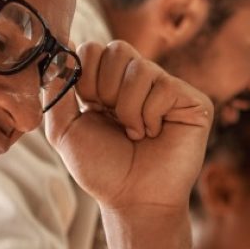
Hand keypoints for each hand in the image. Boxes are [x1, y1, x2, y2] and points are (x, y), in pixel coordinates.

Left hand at [44, 39, 212, 215]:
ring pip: (140, 68)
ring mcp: (167, 88)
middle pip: (117, 49)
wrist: (133, 199)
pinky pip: (164, 86)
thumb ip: (56, 92)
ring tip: (133, 133)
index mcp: (109, 82)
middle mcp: (139, 81)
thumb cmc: (102, 169)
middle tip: (111, 119)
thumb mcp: (65, 131)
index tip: (89, 106)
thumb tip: (61, 50)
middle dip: (104, 89)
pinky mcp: (192, 101)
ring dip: (127, 108)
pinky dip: (150, 116)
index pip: (94, 49)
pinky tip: (154, 134)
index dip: (85, 75)